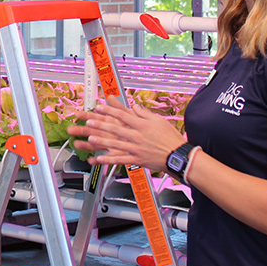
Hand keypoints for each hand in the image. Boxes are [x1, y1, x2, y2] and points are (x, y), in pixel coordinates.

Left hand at [67, 95, 186, 171]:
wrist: (177, 155)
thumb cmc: (169, 138)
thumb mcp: (158, 121)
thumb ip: (144, 113)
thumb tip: (134, 107)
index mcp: (142, 125)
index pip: (123, 115)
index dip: (109, 110)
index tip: (99, 107)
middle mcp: (137, 136)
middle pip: (116, 128)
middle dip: (101, 124)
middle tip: (89, 120)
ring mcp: (136, 148)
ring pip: (115, 144)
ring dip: (102, 140)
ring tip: (90, 137)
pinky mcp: (136, 159)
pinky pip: (120, 159)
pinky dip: (109, 159)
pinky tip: (99, 159)